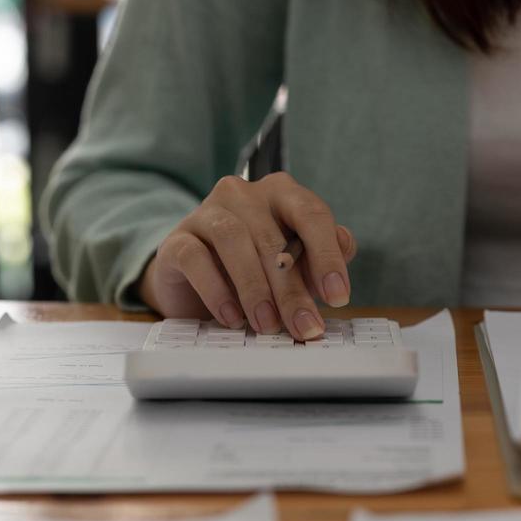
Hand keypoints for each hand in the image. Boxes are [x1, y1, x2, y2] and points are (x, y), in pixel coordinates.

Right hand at [140, 173, 356, 339]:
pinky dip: (216, 290)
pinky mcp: (177, 240)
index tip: (338, 297)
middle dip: (293, 290)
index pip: (311, 214)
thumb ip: (321, 256)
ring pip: (234, 240)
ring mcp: (206, 212)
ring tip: (267, 325)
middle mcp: (243, 194)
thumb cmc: (256, 268)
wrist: (194, 281)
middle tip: (305, 327)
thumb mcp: (295, 264)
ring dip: (255, 288)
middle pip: (274, 238)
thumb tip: (344, 247)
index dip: (327, 256)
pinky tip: (231, 317)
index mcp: (282, 193)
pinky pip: (195, 257)